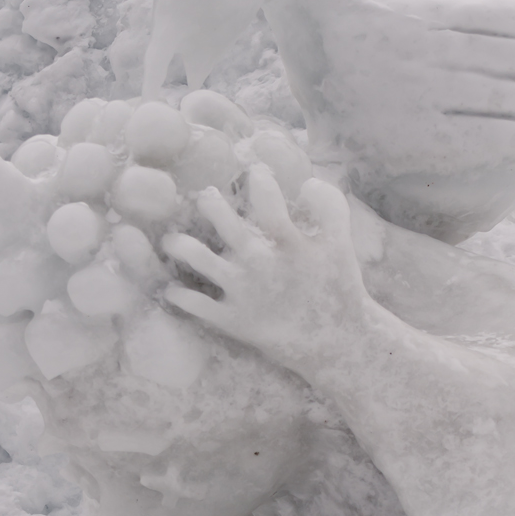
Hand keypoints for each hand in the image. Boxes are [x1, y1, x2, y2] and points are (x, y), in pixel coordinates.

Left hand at [162, 167, 368, 376]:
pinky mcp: (234, 320)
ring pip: (201, 261)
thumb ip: (331, 208)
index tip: (254, 172)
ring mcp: (244, 292)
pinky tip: (172, 290)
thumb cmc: (338, 289)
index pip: (269, 202)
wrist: (336, 343)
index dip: (260, 182)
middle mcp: (261, 264)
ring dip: (182, 246)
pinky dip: (179, 296)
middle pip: (227, 227)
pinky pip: (197, 305)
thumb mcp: (342, 246)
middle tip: (205, 197)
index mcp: (288, 244)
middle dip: (211, 206)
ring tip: (172, 240)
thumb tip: (308, 183)